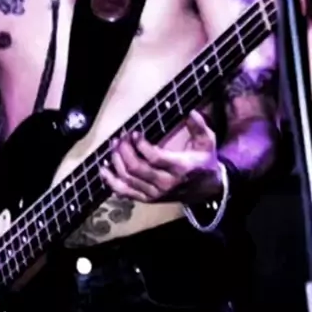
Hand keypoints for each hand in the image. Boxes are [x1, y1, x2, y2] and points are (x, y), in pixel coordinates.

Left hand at [100, 110, 221, 204]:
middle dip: (124, 150)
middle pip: (136, 168)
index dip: (140, 145)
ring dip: (116, 161)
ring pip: (128, 180)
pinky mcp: (148, 199)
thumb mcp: (208, 142)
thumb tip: (191, 112)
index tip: (134, 133)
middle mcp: (165, 183)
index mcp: (179, 167)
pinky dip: (112, 182)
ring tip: (113, 146)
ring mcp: (155, 193)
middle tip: (120, 137)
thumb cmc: (204, 162)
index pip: (154, 158)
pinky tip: (104, 169)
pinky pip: (125, 193)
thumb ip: (200, 127)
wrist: (208, 190)